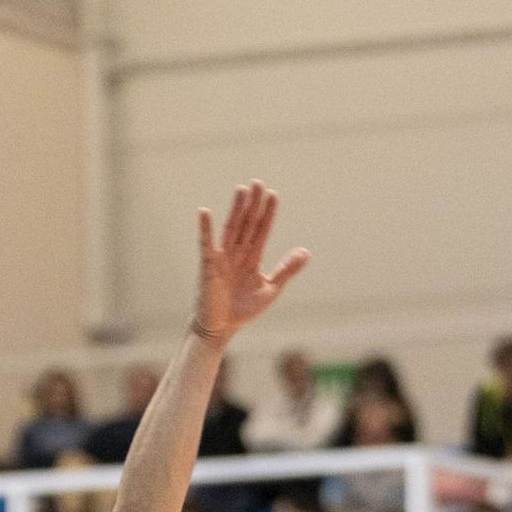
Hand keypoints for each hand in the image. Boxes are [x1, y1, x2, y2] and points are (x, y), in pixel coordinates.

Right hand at [193, 182, 308, 340]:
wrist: (222, 328)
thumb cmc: (243, 310)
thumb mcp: (270, 289)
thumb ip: (286, 269)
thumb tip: (306, 252)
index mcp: (252, 257)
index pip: (261, 230)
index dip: (268, 213)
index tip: (273, 195)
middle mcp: (237, 253)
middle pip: (247, 223)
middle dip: (253, 204)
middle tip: (258, 183)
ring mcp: (223, 258)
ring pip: (231, 229)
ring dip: (236, 210)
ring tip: (242, 190)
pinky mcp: (209, 267)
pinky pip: (207, 245)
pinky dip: (205, 230)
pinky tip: (205, 213)